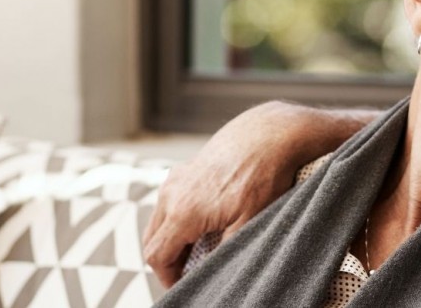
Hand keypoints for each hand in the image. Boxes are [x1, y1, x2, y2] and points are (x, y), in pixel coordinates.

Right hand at [142, 101, 370, 286]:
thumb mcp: (248, 224)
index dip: (167, 278)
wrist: (268, 134)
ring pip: (159, 221)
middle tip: (191, 274)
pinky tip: (203, 225)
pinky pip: (169, 203)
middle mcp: (171, 194)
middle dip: (168, 261)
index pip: (156, 256)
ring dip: (172, 240)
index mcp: (182, 212)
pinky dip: (177, 220)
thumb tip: (211, 273)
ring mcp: (175, 179)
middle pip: (151, 241)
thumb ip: (223, 252)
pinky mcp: (184, 170)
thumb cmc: (261, 177)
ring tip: (199, 251)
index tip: (185, 286)